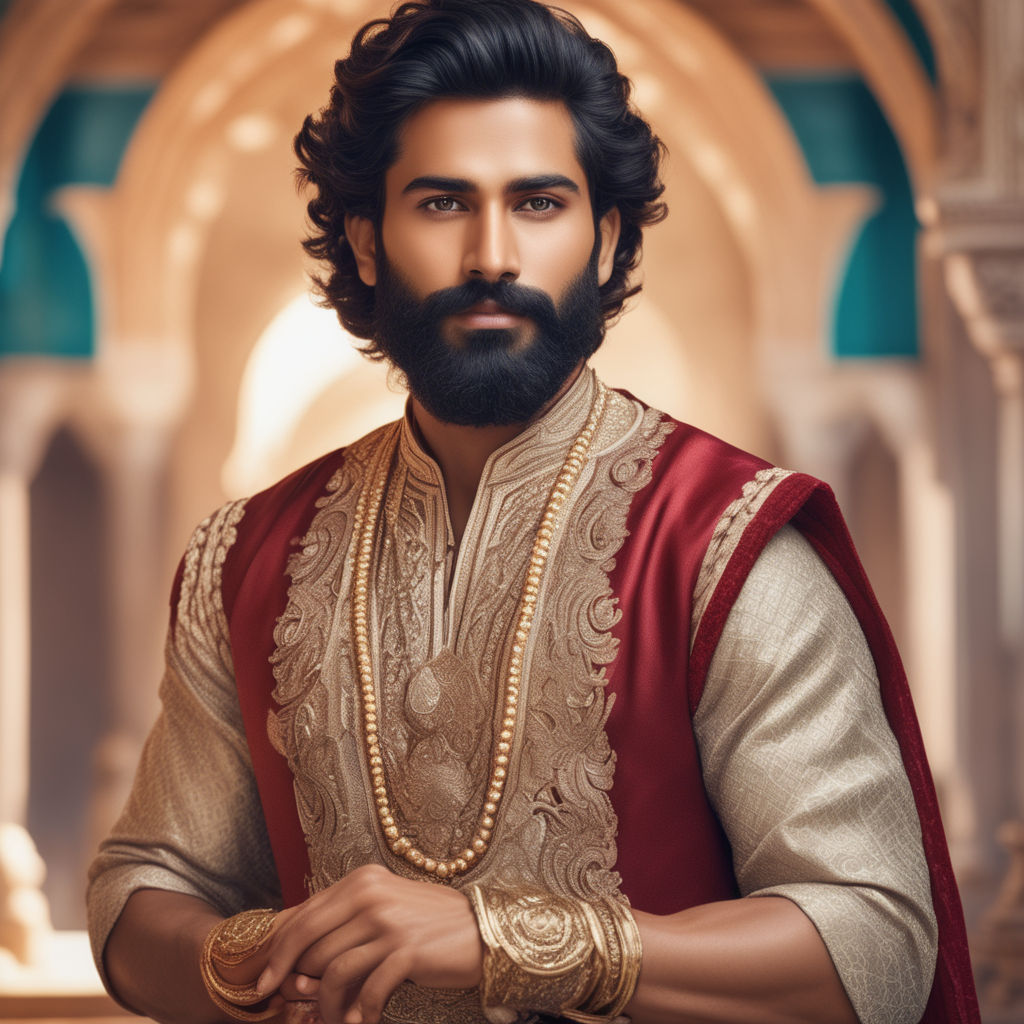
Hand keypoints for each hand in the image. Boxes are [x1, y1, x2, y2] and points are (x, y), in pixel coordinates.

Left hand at [256, 864, 483, 1023]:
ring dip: (326, 1004)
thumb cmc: (429, 921)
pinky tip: (361, 1021)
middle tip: (289, 1005)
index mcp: (362, 880)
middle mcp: (371, 896)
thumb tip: (293, 951)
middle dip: (293, 981)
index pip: (304, 916)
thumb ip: (344, 918)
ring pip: (332, 971)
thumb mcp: (385, 905)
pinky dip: (357, 1013)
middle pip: (310, 945)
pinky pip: (365, 990)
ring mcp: (388, 924)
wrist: (482, 930)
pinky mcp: (406, 952)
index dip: (278, 952)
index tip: (264, 981)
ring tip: (333, 1018)